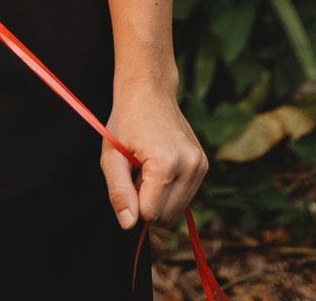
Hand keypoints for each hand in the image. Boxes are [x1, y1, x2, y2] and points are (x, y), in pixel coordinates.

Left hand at [101, 84, 207, 229]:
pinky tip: (161, 163)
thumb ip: (118, 192)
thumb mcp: (111, 155)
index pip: (150, 213)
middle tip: (138, 170)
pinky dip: (171, 188)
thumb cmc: (127, 120)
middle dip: (148, 200)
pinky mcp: (204, 164)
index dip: (134, 201)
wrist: (150, 90)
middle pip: (166, 215)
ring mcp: (200, 165)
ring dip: (160, 195)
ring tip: (149, 165)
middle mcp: (190, 165)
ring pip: (177, 209)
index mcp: (166, 163)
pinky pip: (185, 196)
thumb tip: (129, 225)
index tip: (129, 176)